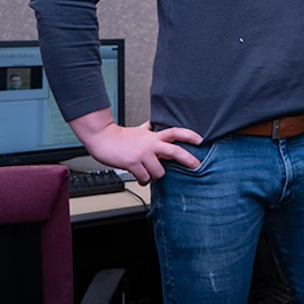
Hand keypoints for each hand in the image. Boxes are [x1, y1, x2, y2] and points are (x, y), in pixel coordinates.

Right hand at [80, 120, 201, 185]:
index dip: (189, 135)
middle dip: (188, 159)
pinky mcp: (132, 163)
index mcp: (153, 136)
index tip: (200, 140)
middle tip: (197, 165)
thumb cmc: (120, 136)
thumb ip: (149, 128)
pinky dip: (144, 180)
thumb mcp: (139, 130)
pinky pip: (145, 178)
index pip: (175, 132)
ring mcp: (142, 154)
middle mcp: (150, 144)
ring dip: (155, 176)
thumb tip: (155, 122)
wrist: (102, 137)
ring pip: (159, 171)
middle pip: (175, 151)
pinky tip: (141, 178)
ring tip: (149, 174)